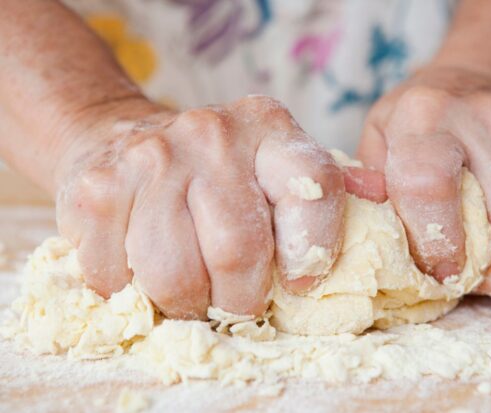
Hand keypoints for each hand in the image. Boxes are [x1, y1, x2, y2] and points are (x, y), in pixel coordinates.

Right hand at [53, 96, 345, 317]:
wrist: (120, 138)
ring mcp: (151, 157)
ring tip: (191, 292)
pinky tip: (141, 269)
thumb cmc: (213, 173)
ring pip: (176, 276)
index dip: (314, 251)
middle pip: (239, 250)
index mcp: (271, 128)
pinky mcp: (98, 188)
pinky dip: (133, 293)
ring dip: (186, 304)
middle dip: (240, 299)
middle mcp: (213, 133)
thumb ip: (323, 192)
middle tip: (235, 303)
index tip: (301, 284)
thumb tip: (377, 207)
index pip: (315, 188)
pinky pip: (118, 277)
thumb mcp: (272, 166)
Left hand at [358, 66, 490, 298]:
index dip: (436, 245)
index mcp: (424, 115)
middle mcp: (487, 117)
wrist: (470, 85)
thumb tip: (371, 243)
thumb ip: (372, 190)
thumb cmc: (414, 125)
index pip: (432, 188)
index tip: (436, 273)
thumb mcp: (376, 143)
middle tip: (473, 284)